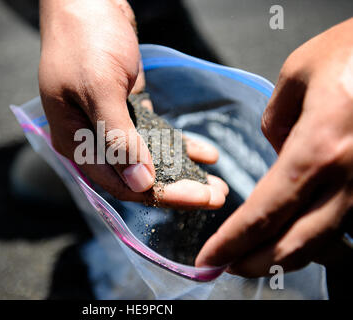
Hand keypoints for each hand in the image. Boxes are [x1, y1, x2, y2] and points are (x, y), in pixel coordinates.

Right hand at [38, 0, 226, 207]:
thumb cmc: (86, 39)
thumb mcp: (99, 86)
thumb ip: (117, 136)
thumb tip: (140, 183)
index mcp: (75, 141)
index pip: (120, 183)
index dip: (160, 195)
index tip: (200, 199)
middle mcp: (91, 139)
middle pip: (136, 175)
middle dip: (177, 188)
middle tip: (217, 196)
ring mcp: (110, 124)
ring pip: (148, 158)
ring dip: (182, 170)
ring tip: (217, 182)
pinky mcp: (127, 109)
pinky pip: (155, 135)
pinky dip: (179, 144)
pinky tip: (206, 153)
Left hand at [195, 18, 352, 275]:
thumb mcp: (300, 73)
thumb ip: (278, 120)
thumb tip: (278, 149)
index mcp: (320, 147)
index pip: (265, 211)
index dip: (233, 241)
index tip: (210, 258)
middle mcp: (349, 176)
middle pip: (296, 241)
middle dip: (257, 262)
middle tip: (229, 268)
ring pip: (326, 240)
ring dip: (287, 255)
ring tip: (257, 257)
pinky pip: (345, 222)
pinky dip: (317, 237)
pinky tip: (297, 233)